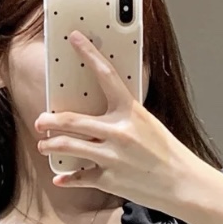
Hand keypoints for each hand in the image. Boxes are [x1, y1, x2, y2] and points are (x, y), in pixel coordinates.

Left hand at [34, 31, 198, 211]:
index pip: (106, 75)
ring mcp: (112, 157)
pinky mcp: (109, 180)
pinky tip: (60, 178)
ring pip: (67, 146)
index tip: (75, 39)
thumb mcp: (148, 124)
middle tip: (40, 121)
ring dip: (50, 145)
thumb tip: (103, 105)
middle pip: (71, 120)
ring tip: (44, 144)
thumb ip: (125, 114)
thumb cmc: (167, 153)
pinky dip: (67, 178)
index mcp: (131, 111)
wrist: (182, 184)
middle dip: (49, 120)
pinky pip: (79, 177)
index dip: (88, 54)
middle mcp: (118, 132)